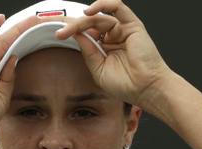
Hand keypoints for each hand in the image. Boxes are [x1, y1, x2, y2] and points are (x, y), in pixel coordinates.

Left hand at [55, 0, 171, 107]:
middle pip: (88, 24)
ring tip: (68, 30)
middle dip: (71, 26)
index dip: (70, 32)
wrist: (146, 88)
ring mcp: (122, 30)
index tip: (55, 34)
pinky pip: (117, 7)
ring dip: (81, 22)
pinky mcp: (132, 24)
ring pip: (98, 17)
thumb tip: (75, 35)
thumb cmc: (126, 84)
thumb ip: (88, 51)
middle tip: (58, 32)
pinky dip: (102, 4)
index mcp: (104, 48)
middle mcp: (112, 37)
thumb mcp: (98, 69)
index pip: (85, 35)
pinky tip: (88, 12)